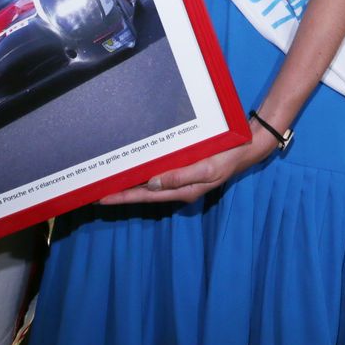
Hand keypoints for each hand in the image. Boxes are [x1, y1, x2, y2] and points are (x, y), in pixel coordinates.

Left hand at [97, 121, 276, 205]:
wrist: (248, 147)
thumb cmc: (229, 157)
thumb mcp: (207, 168)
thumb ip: (181, 176)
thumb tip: (151, 184)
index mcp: (182, 190)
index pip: (145, 196)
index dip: (122, 197)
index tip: (101, 197)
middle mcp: (178, 187)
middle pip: (143, 193)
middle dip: (121, 192)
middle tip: (96, 191)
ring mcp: (181, 178)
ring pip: (149, 184)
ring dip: (130, 183)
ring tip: (110, 181)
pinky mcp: (184, 167)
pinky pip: (159, 172)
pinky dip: (144, 173)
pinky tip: (136, 168)